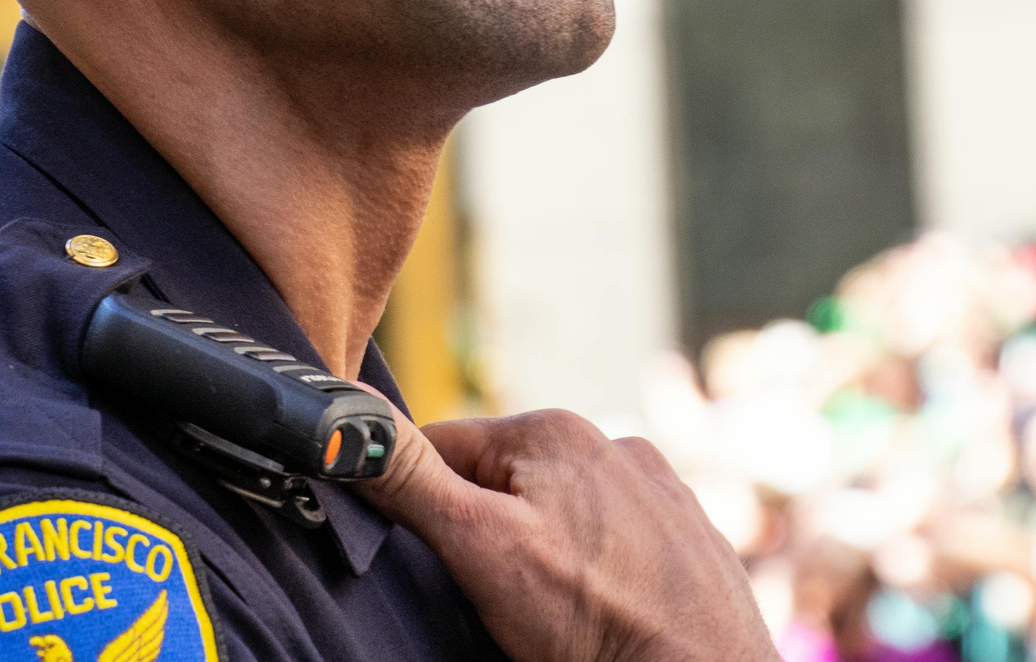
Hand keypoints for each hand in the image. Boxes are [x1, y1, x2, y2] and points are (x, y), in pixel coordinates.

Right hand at [355, 407, 776, 661]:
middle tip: (500, 597)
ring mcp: (657, 487)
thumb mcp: (477, 546)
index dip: (423, 505)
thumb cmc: (593, 620)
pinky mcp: (688, 533)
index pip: (444, 447)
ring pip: (560, 511)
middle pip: (504, 481)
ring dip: (544, 550)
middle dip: (489, 532)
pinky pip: (614, 540)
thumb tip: (347, 414)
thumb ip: (411, 477)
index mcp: (552, 429)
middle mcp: (610, 441)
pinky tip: (600, 610)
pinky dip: (598, 569)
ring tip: (556, 612)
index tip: (436, 558)